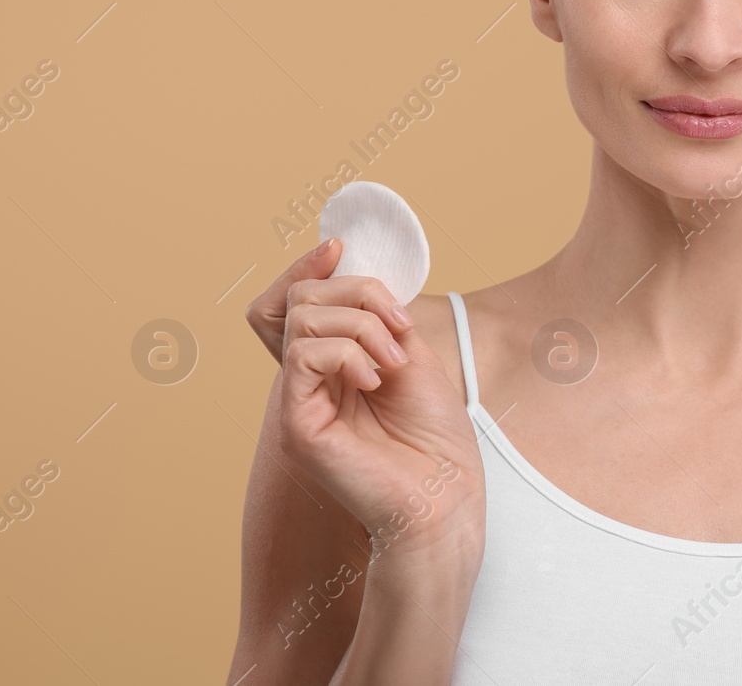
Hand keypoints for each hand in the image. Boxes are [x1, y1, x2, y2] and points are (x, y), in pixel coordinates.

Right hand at [259, 240, 485, 551]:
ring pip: (304, 319)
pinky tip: (375, 379)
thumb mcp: (411, 355)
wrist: (445, 495)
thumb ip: (377, 317)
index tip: (339, 247)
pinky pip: (304, 355)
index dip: (308, 266)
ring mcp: (299, 402)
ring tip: (394, 362)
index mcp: (332, 364)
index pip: (296, 301)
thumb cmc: (436, 437)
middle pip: (300, 298)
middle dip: (357, 292)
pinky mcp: (300, 424)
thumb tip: (350, 269)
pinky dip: (348, 352)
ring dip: (362, 325)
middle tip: (399, 328)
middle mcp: (308, 381)